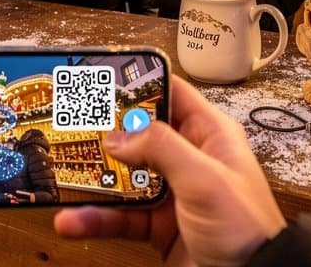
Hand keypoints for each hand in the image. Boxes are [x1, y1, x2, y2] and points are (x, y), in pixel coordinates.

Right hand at [53, 76, 285, 265]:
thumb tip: (118, 135)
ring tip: (63, 178)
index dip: (138, 84)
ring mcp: (171, 193)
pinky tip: (73, 220)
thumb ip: (161, 148)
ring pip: (123, 177)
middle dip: (105, 134)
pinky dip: (95, 218)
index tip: (103, 80)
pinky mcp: (158, 225)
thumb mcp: (204, 179)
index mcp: (208, 134)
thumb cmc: (248, 229)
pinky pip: (120, 216)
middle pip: (138, 135)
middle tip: (71, 127)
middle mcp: (189, 158)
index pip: (170, 93)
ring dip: (93, 180)